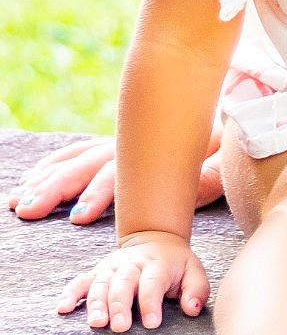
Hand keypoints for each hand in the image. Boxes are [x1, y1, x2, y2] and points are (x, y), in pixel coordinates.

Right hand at [9, 125, 223, 224]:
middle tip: (29, 211)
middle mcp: (127, 148)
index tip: (78, 216)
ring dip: (45, 181)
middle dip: (55, 190)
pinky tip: (28, 181)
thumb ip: (210, 177)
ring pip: (74, 161)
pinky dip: (49, 167)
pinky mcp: (108, 147)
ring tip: (19, 203)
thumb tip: (200, 187)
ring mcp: (115, 146)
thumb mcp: (219, 164)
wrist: (216, 118)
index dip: (99, 196)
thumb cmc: (216, 150)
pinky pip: (73, 154)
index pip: (119, 176)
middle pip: (86, 168)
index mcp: (151, 155)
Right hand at [57, 231, 210, 332]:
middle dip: (120, 306)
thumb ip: (196, 290)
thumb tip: (193, 309)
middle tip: (120, 328)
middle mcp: (131, 264)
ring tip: (96, 323)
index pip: (152, 283)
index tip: (152, 324)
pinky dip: (71, 293)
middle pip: (123, 284)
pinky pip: (81, 281)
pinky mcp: (98, 272)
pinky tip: (63, 308)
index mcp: (157, 264)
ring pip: (101, 284)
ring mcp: (112, 267)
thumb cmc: (176, 265)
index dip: (151, 303)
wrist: (155, 240)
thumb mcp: (194, 272)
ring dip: (96, 304)